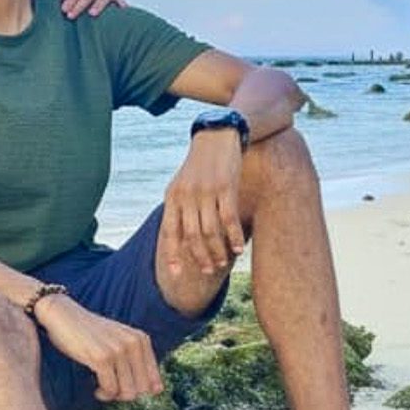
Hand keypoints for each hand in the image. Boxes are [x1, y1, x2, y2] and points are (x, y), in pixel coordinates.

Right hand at [35, 293, 162, 402]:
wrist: (63, 315)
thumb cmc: (89, 333)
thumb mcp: (119, 340)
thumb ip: (138, 360)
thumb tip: (158, 391)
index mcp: (141, 339)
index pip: (154, 382)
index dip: (138, 391)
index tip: (122, 386)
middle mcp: (133, 343)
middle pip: (142, 390)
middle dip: (126, 395)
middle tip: (111, 388)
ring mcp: (118, 350)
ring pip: (128, 392)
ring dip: (114, 396)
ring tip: (103, 388)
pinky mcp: (102, 357)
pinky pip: (110, 389)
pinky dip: (103, 394)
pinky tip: (96, 389)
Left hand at [161, 134, 245, 278]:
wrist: (218, 135)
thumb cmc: (200, 165)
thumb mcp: (183, 184)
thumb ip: (180, 208)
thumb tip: (180, 238)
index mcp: (172, 196)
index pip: (169, 231)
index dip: (172, 254)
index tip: (175, 274)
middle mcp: (186, 195)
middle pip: (192, 236)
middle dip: (200, 257)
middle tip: (209, 271)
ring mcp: (206, 191)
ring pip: (210, 231)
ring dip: (217, 250)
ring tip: (224, 262)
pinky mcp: (226, 187)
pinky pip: (229, 218)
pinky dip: (233, 236)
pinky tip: (239, 249)